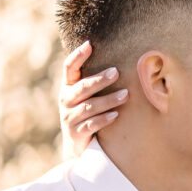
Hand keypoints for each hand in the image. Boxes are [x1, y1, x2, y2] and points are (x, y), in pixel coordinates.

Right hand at [58, 41, 128, 159]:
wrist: (76, 145)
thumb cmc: (86, 113)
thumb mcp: (86, 96)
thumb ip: (94, 81)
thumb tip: (119, 60)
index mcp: (67, 87)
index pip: (69, 68)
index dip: (77, 56)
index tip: (89, 44)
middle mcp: (66, 100)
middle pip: (82, 88)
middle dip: (99, 79)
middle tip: (116, 72)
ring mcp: (69, 118)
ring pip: (89, 107)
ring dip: (108, 100)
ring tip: (125, 95)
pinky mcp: (76, 133)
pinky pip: (91, 125)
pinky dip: (103, 120)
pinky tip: (116, 115)